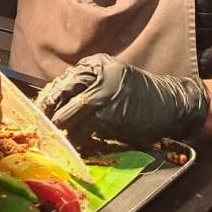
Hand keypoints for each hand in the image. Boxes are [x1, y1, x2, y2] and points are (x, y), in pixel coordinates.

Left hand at [35, 54, 209, 146]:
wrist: (171, 103)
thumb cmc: (140, 94)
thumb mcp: (114, 77)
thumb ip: (90, 84)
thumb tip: (59, 101)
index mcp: (97, 64)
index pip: (64, 80)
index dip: (49, 98)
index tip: (40, 111)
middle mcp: (97, 76)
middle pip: (61, 95)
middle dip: (49, 114)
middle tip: (41, 128)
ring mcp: (102, 97)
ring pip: (69, 116)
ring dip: (58, 131)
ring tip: (52, 140)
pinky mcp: (108, 117)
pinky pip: (84, 132)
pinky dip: (75, 141)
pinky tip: (72, 148)